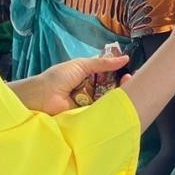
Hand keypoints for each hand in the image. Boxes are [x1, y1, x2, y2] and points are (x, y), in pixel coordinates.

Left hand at [12, 53, 129, 115]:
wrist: (42, 97)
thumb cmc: (58, 78)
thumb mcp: (81, 65)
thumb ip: (102, 63)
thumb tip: (124, 57)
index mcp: (88, 77)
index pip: (109, 75)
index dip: (119, 74)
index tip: (130, 72)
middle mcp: (90, 91)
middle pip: (110, 88)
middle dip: (122, 85)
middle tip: (132, 81)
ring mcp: (89, 105)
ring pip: (108, 101)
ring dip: (117, 96)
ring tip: (130, 91)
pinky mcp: (88, 117)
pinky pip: (101, 113)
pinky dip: (109, 109)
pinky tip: (120, 104)